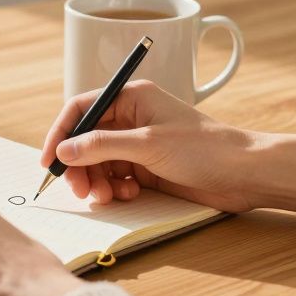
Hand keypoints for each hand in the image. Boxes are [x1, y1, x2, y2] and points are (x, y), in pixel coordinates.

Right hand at [41, 80, 295, 216]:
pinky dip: (114, 189)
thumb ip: (102, 146)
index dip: (60, 134)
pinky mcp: (148, 167)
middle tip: (79, 190)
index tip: (49, 162)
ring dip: (96, 181)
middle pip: (86, 139)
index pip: (81, 109)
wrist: (246, 174)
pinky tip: (128, 195)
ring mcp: (140, 144)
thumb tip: (64, 150)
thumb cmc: (204, 149)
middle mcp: (133, 118)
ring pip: (99, 162)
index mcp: (132, 98)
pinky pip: (116, 177)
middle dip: (79, 165)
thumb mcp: (148, 145)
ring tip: (107, 197)